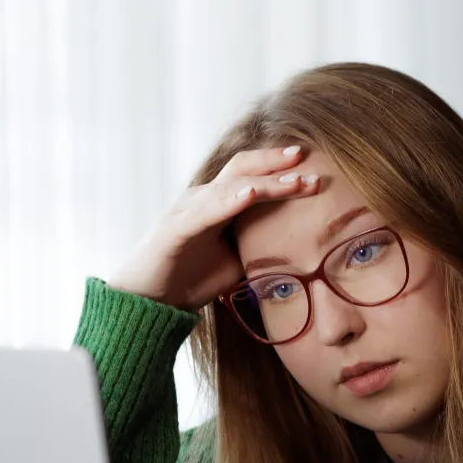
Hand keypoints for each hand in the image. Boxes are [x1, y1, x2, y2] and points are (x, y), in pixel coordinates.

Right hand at [110, 145, 322, 311]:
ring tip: (294, 181)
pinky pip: (206, 210)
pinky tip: (249, 195)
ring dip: (265, 182)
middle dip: (275, 163)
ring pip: (230, 186)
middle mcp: (202, 199)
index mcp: (217, 204)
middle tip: (306, 159)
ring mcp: (187, 210)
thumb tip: (301, 246)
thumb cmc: (189, 279)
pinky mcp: (176, 228)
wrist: (149, 302)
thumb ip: (260, 245)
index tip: (313, 169)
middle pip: (242, 168)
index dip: (280, 170)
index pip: (253, 177)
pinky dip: (229, 200)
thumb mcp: (236, 260)